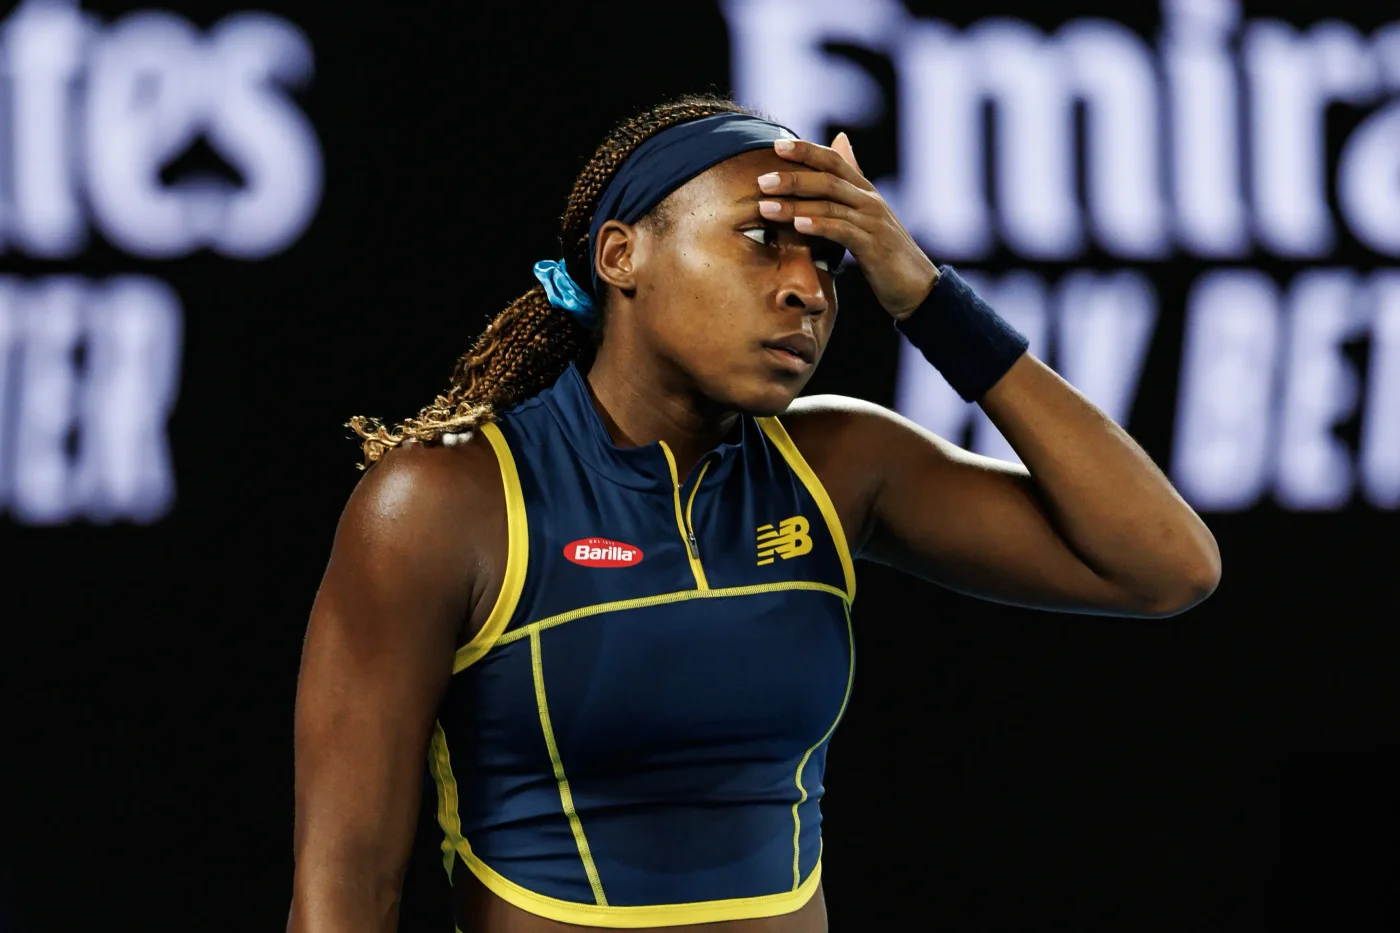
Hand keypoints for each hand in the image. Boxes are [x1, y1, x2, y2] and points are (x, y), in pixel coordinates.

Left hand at [759, 133, 937, 319]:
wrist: (917, 286)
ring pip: (830, 205)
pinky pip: (843, 231)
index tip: (775, 146)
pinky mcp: (874, 247)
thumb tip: (841, 140)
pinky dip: (819, 226)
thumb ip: (850, 183)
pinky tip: (797, 225)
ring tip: (766, 207)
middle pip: (828, 179)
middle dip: (793, 178)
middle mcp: (870, 201)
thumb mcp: (866, 216)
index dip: (806, 151)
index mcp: (865, 192)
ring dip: (795, 205)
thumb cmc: (885, 253)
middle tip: (761, 181)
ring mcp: (873, 223)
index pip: (834, 161)